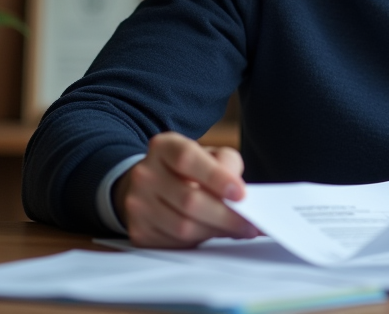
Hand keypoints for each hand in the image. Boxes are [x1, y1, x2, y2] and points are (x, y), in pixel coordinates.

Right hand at [114, 131, 259, 247]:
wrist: (148, 185)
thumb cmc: (187, 170)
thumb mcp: (208, 155)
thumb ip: (226, 164)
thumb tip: (241, 193)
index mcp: (164, 147)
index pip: (188, 159)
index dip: (216, 177)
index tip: (241, 194)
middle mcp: (145, 174)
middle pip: (188, 200)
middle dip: (226, 216)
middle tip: (251, 224)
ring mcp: (137, 204)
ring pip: (183, 226)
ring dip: (216, 231)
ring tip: (238, 230)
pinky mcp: (138, 231)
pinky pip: (175, 242)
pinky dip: (201, 240)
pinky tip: (214, 233)